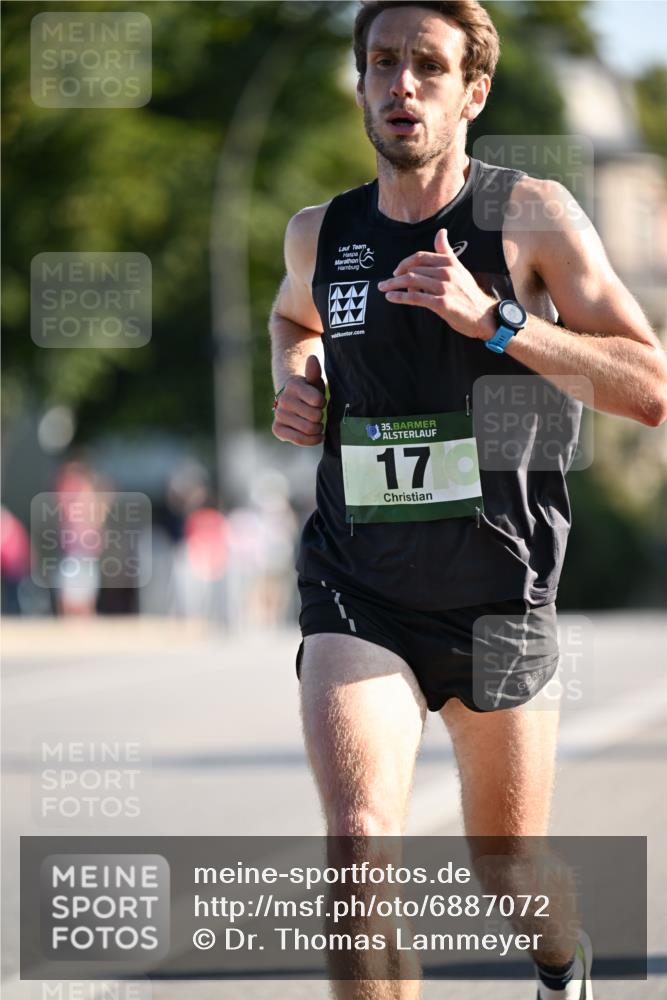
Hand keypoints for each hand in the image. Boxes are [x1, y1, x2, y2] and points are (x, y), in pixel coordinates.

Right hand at [272, 354, 325, 445]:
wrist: (294, 403)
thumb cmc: (309, 392)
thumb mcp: (314, 382)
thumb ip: (314, 372)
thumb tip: (312, 359)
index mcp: (293, 386)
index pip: (318, 400)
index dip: (322, 403)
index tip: (319, 402)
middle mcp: (283, 400)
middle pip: (315, 416)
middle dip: (321, 417)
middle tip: (318, 414)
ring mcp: (279, 415)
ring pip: (309, 429)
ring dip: (318, 429)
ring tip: (317, 424)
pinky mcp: (277, 429)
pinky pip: (299, 440)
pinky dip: (312, 440)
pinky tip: (317, 436)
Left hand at [377, 228, 496, 339]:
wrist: (483, 314)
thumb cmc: (468, 293)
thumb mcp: (459, 268)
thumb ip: (446, 251)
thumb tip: (441, 232)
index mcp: (449, 262)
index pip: (420, 256)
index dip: (405, 262)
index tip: (396, 270)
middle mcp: (446, 272)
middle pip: (413, 269)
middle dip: (396, 275)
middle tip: (385, 283)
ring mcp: (444, 287)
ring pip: (412, 281)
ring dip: (393, 284)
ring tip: (382, 288)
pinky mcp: (441, 303)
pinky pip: (415, 298)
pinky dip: (400, 297)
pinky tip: (390, 297)